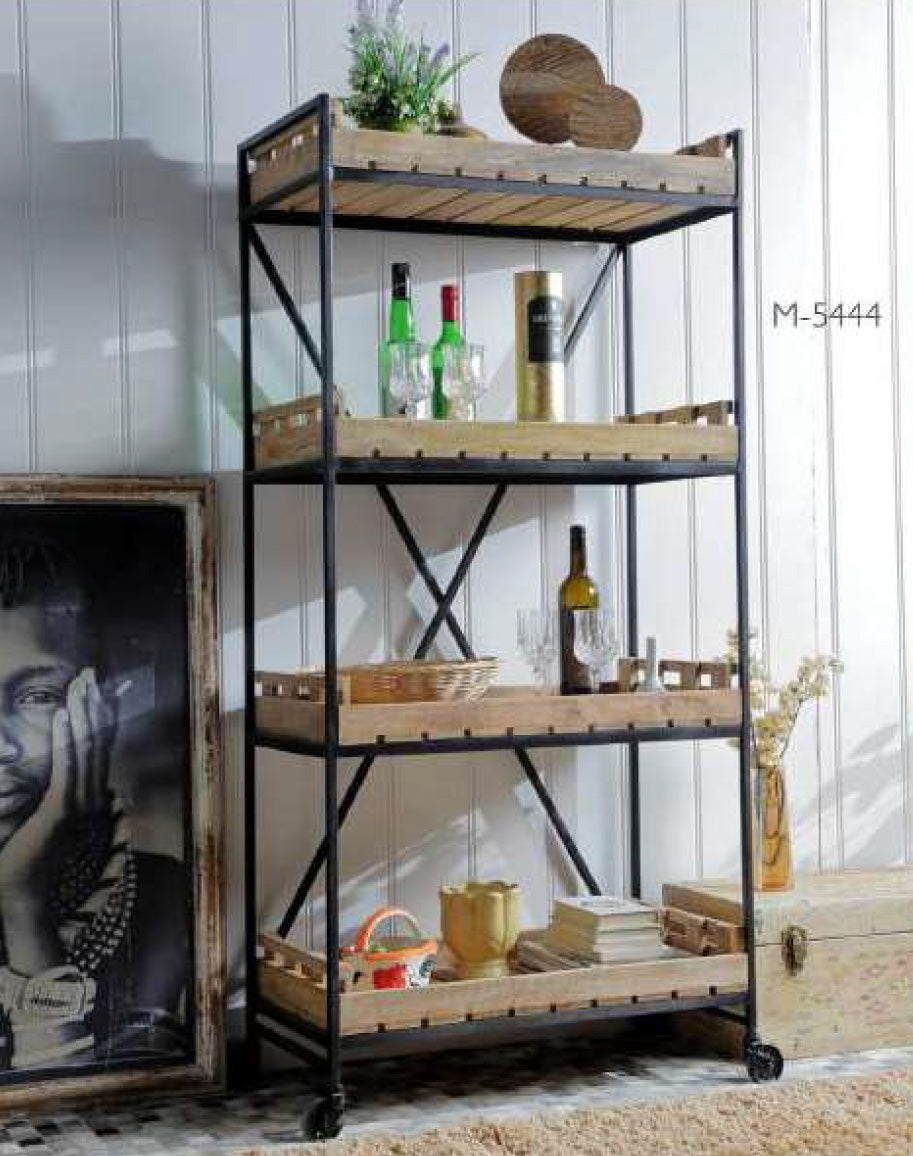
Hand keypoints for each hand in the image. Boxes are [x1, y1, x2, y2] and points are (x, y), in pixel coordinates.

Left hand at [0, 668, 114, 903]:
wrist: (21, 898)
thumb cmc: (23, 862)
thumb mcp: (38, 820)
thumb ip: (45, 796)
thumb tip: (39, 769)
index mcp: (88, 799)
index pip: (98, 750)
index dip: (101, 717)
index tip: (98, 689)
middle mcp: (91, 799)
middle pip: (97, 743)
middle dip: (94, 706)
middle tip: (91, 675)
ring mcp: (80, 805)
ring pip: (86, 749)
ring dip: (83, 714)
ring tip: (80, 686)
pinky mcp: (63, 810)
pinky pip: (68, 766)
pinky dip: (67, 738)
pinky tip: (64, 715)